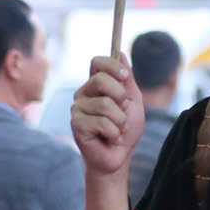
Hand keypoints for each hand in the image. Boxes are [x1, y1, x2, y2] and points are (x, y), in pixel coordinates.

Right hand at [71, 55, 142, 180]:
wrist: (119, 156)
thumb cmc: (125, 129)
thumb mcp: (132, 101)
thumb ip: (127, 80)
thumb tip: (121, 54)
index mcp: (96, 85)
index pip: (97, 62)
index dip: (112, 66)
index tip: (125, 77)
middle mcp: (83, 93)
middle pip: (100, 80)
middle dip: (120, 97)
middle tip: (123, 112)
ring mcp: (77, 109)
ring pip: (105, 105)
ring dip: (120, 121)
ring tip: (117, 130)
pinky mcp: (76, 125)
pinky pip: (101, 123)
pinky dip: (113, 133)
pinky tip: (110, 138)